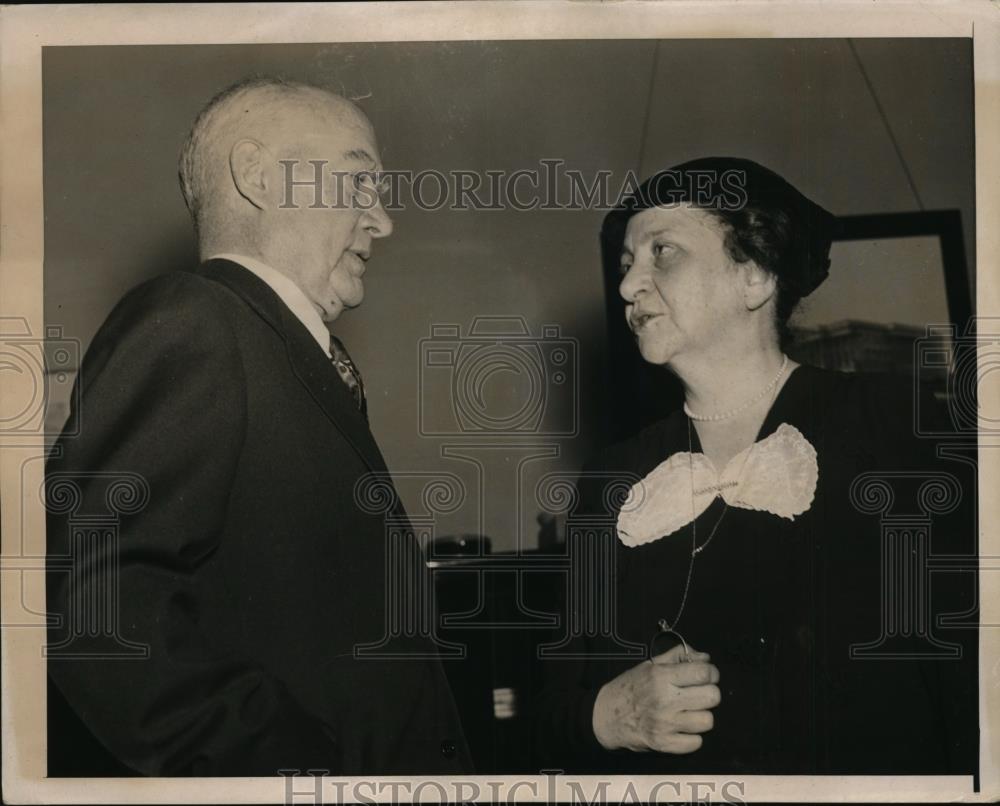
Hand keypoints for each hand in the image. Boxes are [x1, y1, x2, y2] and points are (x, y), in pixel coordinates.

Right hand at [591, 644, 720, 753]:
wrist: (606, 716)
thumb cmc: (629, 688)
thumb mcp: (650, 665)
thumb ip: (677, 656)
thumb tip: (705, 657)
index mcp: (661, 677)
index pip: (704, 673)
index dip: (711, 673)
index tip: (706, 675)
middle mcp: (664, 700)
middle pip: (712, 697)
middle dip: (708, 693)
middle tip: (697, 694)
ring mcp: (665, 724)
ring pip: (707, 721)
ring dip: (700, 716)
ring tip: (687, 712)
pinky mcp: (664, 744)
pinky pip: (696, 743)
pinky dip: (692, 737)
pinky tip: (682, 728)